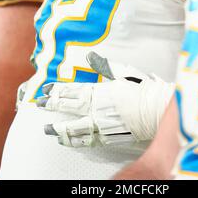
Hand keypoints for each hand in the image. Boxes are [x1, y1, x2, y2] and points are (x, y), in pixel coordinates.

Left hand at [37, 52, 173, 147]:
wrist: (158, 110)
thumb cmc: (141, 88)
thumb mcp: (123, 72)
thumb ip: (104, 66)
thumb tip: (90, 56)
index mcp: (99, 90)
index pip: (72, 91)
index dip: (57, 91)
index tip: (45, 90)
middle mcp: (96, 108)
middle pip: (69, 108)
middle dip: (53, 106)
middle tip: (40, 106)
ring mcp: (101, 124)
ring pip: (75, 128)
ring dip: (60, 129)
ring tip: (49, 130)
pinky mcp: (109, 137)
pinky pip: (88, 140)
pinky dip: (76, 141)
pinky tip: (68, 141)